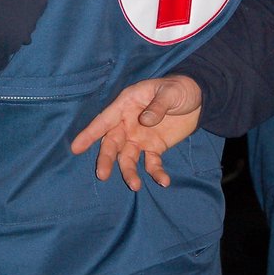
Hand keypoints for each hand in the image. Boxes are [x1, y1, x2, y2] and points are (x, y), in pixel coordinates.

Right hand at [70, 75, 202, 190]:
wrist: (197, 98)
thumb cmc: (178, 89)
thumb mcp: (169, 92)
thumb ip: (157, 106)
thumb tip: (144, 121)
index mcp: (126, 105)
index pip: (105, 120)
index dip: (90, 133)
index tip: (75, 148)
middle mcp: (128, 123)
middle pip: (112, 143)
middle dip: (106, 159)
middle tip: (102, 175)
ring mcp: (140, 137)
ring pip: (127, 157)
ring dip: (129, 171)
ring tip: (135, 185)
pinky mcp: (154, 148)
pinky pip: (151, 163)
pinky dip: (155, 173)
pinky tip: (163, 181)